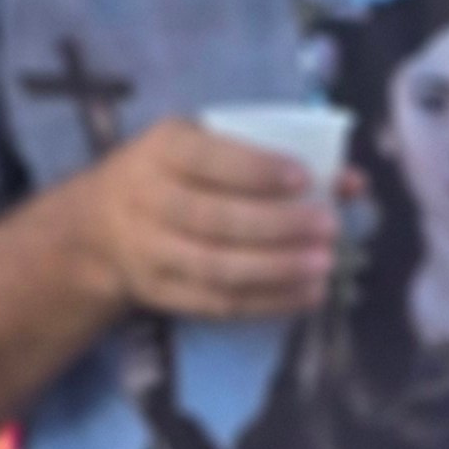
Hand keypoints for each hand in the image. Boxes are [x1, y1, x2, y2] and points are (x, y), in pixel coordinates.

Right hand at [78, 119, 338, 320]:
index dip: (256, 171)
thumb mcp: (207, 145)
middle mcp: (148, 200)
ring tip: (324, 265)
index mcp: (162, 149)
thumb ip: (274, 157)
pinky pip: (218, 303)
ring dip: (277, 270)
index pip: (208, 158)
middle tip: (328, 227)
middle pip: (214, 219)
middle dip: (277, 226)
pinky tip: (306, 294)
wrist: (96, 228)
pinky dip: (267, 302)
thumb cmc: (173, 174)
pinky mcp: (162, 293)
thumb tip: (351, 182)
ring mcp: (151, 253)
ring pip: (217, 267)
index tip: (304, 178)